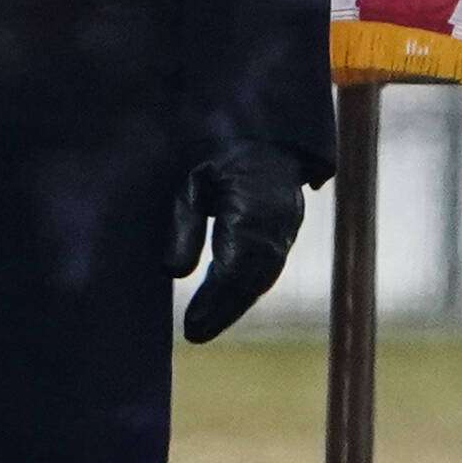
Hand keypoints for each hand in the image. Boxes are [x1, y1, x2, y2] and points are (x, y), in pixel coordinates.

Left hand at [170, 140, 308, 347]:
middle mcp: (276, 224)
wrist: (267, 128)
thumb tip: (175, 272)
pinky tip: (224, 303)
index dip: (213, 301)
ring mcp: (286, 228)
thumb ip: (184, 225)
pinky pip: (268, 268)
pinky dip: (246, 289)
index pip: (234, 268)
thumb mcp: (193, 181)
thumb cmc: (220, 151)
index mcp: (253, 210)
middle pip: (250, 281)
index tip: (190, 325)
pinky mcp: (286, 230)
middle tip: (194, 334)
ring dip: (234, 305)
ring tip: (203, 326)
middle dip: (222, 311)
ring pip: (262, 278)